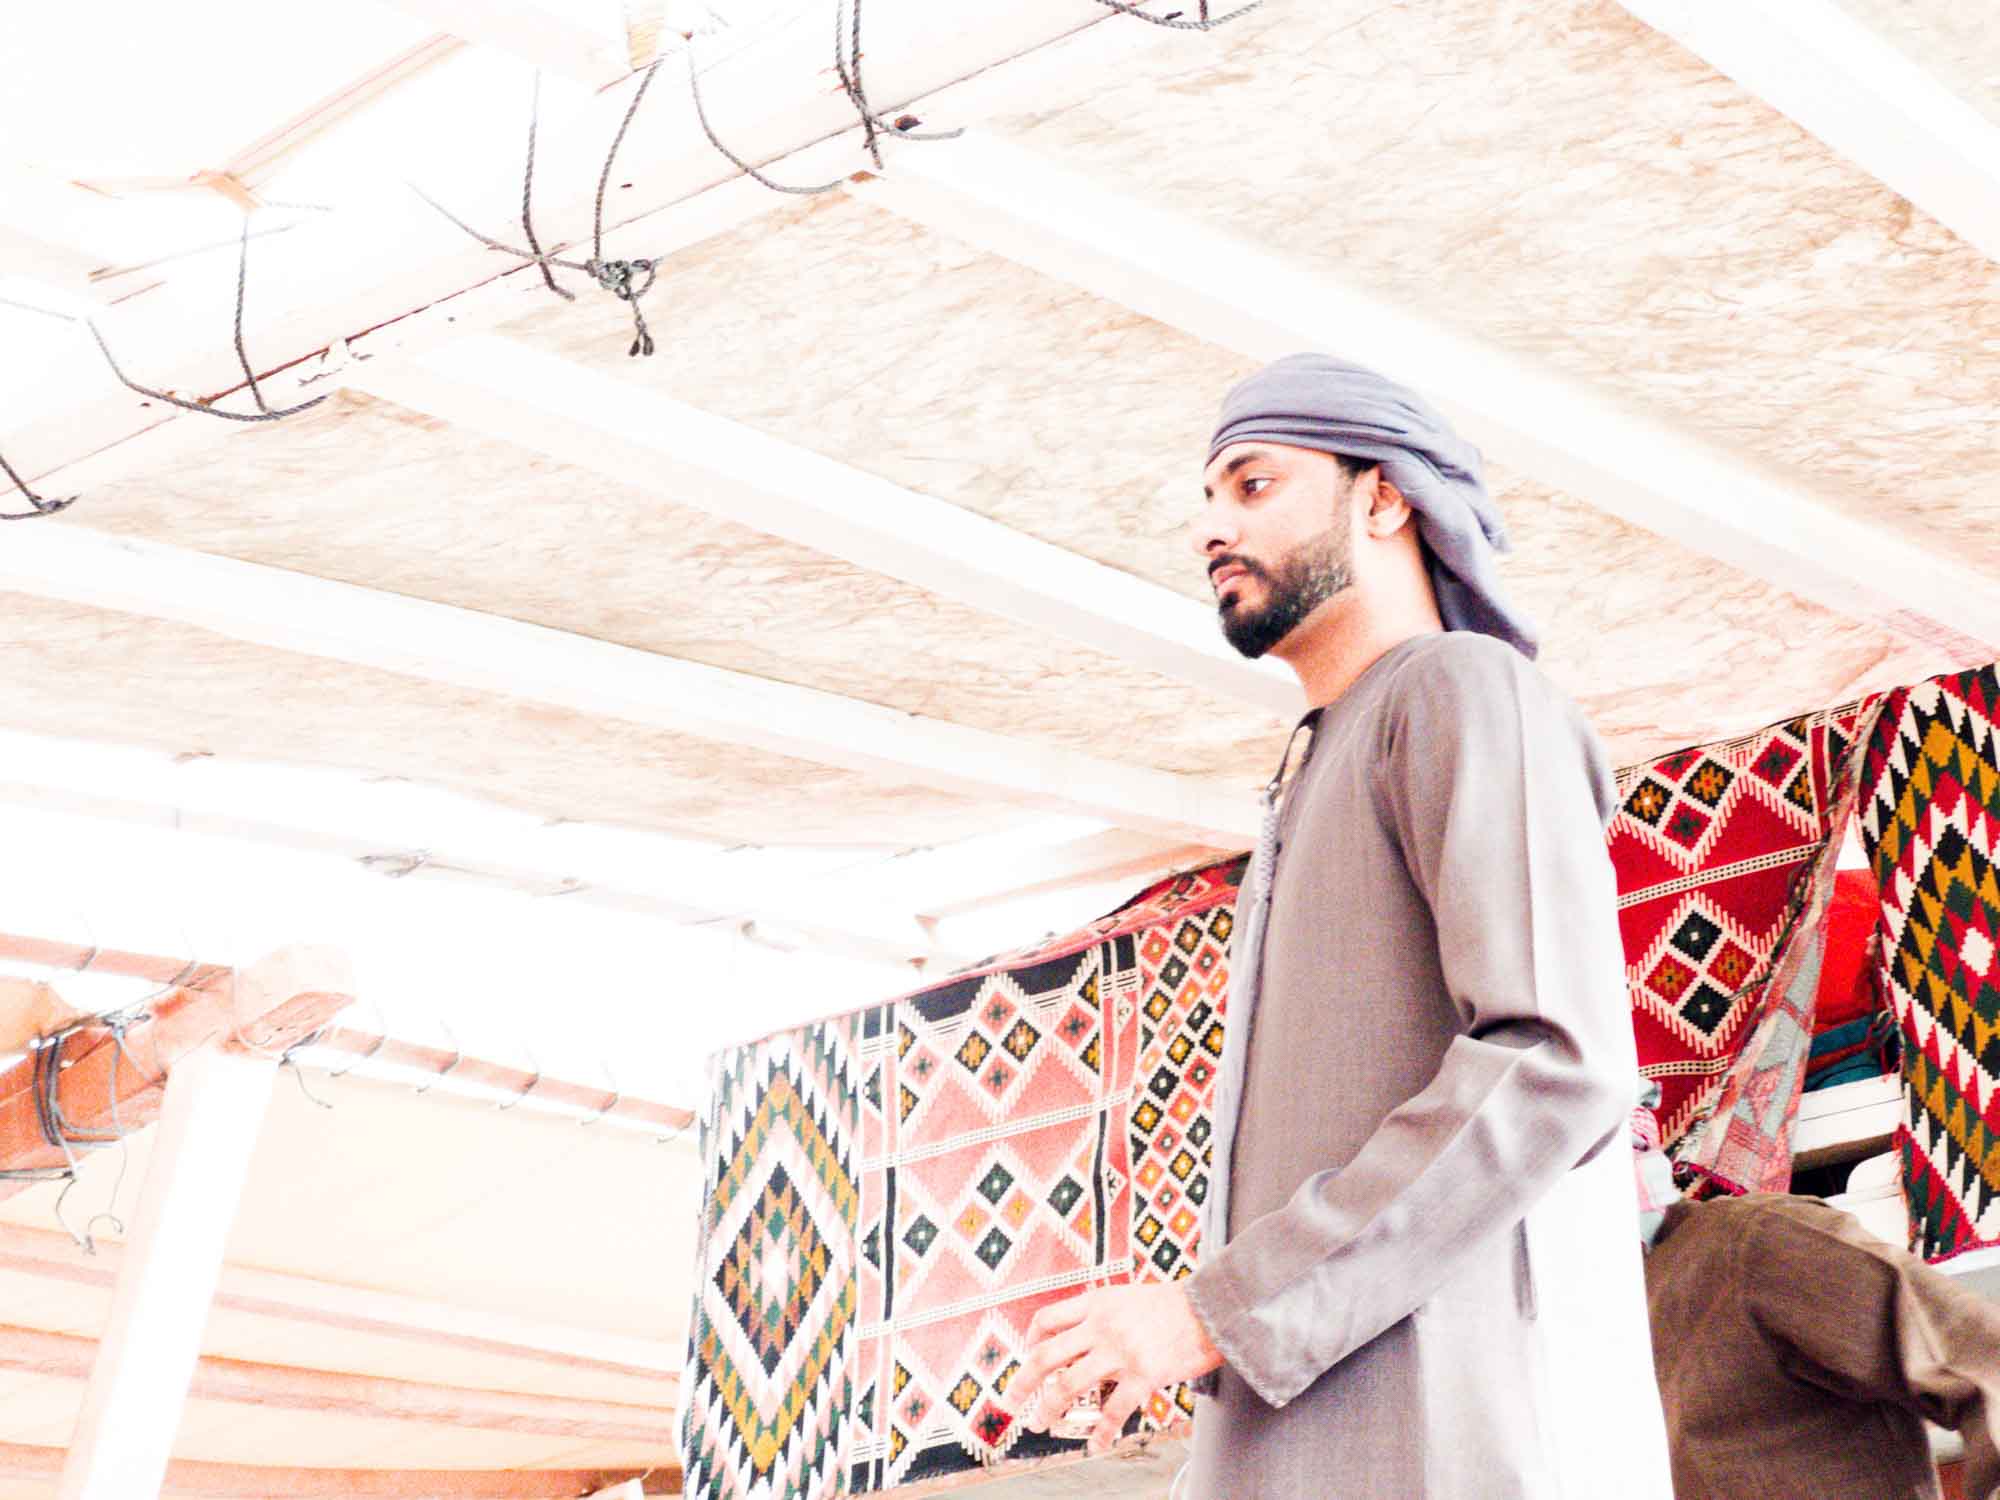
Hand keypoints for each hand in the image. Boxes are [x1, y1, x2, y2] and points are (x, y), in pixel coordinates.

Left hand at [1009, 1281, 1221, 1453]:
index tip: (1029, 1353)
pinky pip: (1113, 1411)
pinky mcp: (1143, 1375)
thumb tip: (1082, 1335)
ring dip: (1049, 1408)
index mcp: (1097, 1303)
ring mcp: (1120, 1352)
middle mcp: (1102, 1327)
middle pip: (1046, 1355)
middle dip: (1022, 1382)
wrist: (1212, 1308)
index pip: (1048, 1319)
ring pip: (1068, 1385)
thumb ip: (1103, 1313)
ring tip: (1041, 1423)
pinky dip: (1100, 1433)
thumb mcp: (1128, 1296)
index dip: (1031, 1339)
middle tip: (1011, 1400)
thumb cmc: (1174, 1304)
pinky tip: (1095, 1446)